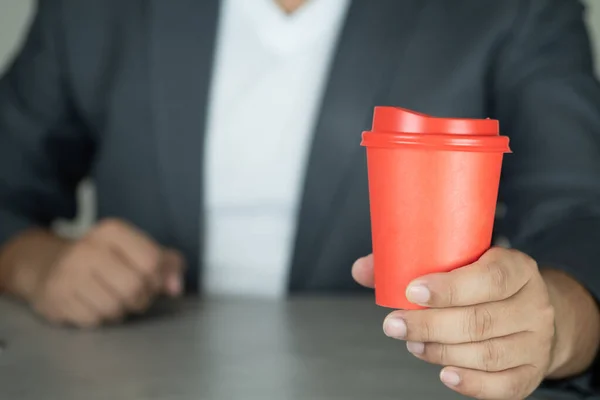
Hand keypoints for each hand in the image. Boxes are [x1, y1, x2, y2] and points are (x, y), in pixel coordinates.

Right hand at [31, 219, 184, 327]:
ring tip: (114, 298)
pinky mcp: (57, 297)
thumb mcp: (137, 250)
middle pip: (134, 287)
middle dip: (141, 298)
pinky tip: (94, 304)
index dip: (158, 277)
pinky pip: (93, 320)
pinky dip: (100, 318)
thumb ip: (167, 263)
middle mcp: (88, 248)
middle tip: (135, 294)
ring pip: (114, 307)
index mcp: (113, 231)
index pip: (151, 261)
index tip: (152, 279)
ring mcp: (69, 273)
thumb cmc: (106, 260)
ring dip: (121, 310)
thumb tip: (176, 286)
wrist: (52, 266)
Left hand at [353, 247, 555, 398]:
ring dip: (441, 351)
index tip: (411, 291)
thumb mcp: (460, 261)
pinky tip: (444, 373)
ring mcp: (536, 342)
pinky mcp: (531, 372)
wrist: (528, 308)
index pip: (489, 278)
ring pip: (488, 354)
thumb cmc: (484, 282)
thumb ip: (410, 261)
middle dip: (430, 325)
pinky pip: (503, 385)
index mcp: (517, 269)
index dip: (449, 288)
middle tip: (395, 325)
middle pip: (481, 321)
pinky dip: (470, 383)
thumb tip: (361, 270)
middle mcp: (533, 305)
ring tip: (413, 344)